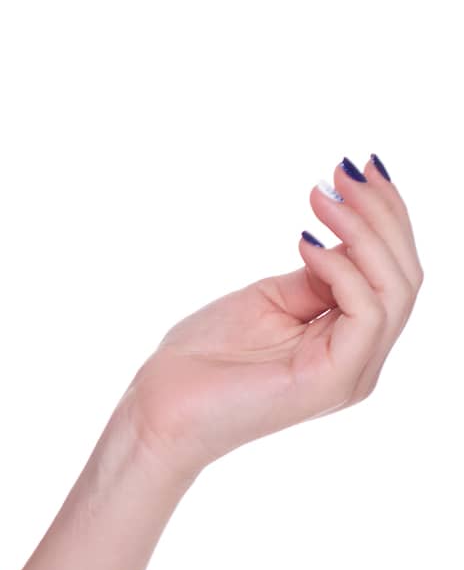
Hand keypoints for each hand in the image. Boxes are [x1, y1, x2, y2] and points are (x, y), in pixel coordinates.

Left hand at [118, 154, 421, 480]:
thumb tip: (339, 236)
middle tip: (343, 169)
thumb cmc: (208, 355)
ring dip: (363, 231)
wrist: (164, 404)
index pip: (396, 272)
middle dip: (382, 213)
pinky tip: (303, 240)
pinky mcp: (330, 379)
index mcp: (352, 338)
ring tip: (322, 195)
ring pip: (395, 291)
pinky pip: (364, 315)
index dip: (386, 215)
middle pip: (406, 277)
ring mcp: (351, 371)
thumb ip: (315, 276)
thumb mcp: (270, 298)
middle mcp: (364, 358)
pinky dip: (342, 268)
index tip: (359, 166)